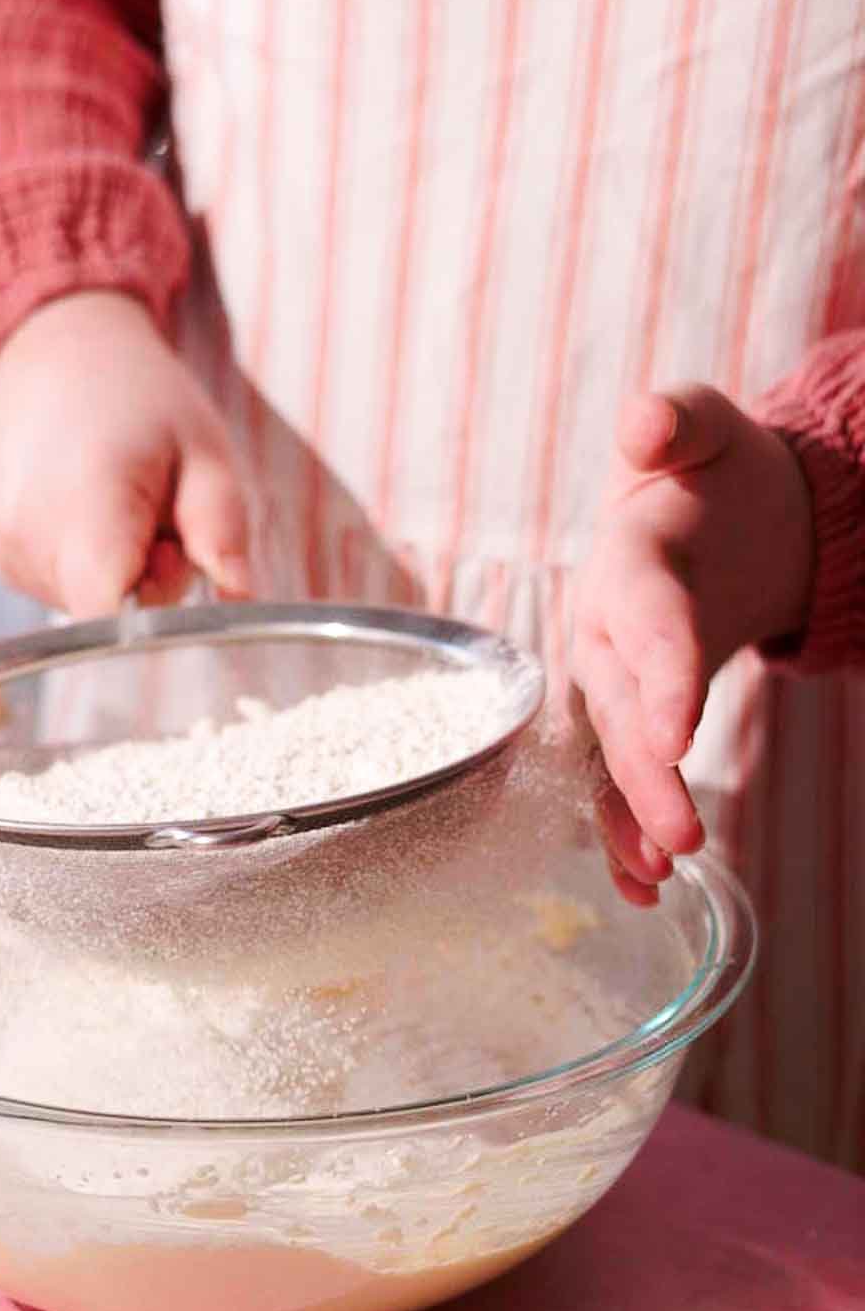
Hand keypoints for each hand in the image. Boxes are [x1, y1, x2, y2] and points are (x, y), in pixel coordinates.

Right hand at [0, 291, 251, 616]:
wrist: (51, 359)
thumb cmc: (136, 399)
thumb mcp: (204, 447)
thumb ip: (223, 525)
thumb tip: (237, 594)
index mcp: (85, 506)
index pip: (111, 616)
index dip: (159, 604)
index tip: (176, 554)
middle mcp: (33, 539)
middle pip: (113, 619)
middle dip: (154, 583)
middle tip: (163, 516)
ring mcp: (11, 555)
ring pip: (94, 611)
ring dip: (128, 574)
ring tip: (127, 508)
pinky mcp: (7, 564)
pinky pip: (71, 595)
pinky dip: (98, 569)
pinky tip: (99, 517)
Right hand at [572, 385, 813, 900]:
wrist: (706, 512)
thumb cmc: (703, 470)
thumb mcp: (700, 429)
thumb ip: (675, 421)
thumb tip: (647, 422)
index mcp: (628, 563)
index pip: (641, 620)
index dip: (657, 675)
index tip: (678, 735)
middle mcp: (604, 629)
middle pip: (617, 708)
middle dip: (644, 775)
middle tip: (680, 835)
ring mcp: (612, 678)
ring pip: (608, 756)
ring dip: (627, 817)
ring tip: (660, 873)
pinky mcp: (630, 714)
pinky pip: (618, 778)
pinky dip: (624, 832)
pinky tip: (644, 889)